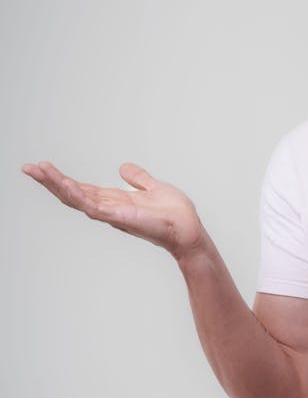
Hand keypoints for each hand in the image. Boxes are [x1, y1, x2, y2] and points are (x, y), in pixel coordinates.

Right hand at [21, 160, 205, 260]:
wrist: (189, 230)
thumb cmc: (175, 214)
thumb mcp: (153, 187)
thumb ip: (138, 178)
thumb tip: (123, 167)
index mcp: (114, 201)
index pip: (82, 188)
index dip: (62, 179)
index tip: (42, 167)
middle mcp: (109, 209)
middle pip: (72, 194)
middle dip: (49, 182)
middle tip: (27, 167)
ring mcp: (113, 215)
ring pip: (78, 199)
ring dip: (57, 185)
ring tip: (38, 171)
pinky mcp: (121, 218)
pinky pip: (95, 208)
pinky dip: (79, 197)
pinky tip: (65, 185)